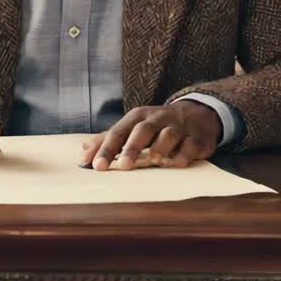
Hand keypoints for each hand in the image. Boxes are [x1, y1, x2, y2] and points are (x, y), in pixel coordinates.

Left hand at [79, 101, 221, 171]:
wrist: (197, 114)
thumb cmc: (156, 125)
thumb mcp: (132, 126)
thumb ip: (109, 139)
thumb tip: (83, 152)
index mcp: (138, 117)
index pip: (118, 132)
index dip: (106, 149)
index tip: (96, 166)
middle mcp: (157, 119)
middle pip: (142, 131)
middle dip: (131, 148)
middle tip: (122, 166)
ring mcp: (178, 127)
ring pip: (168, 136)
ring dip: (160, 150)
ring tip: (154, 160)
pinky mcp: (196, 138)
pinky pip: (189, 147)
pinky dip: (182, 156)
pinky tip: (176, 163)